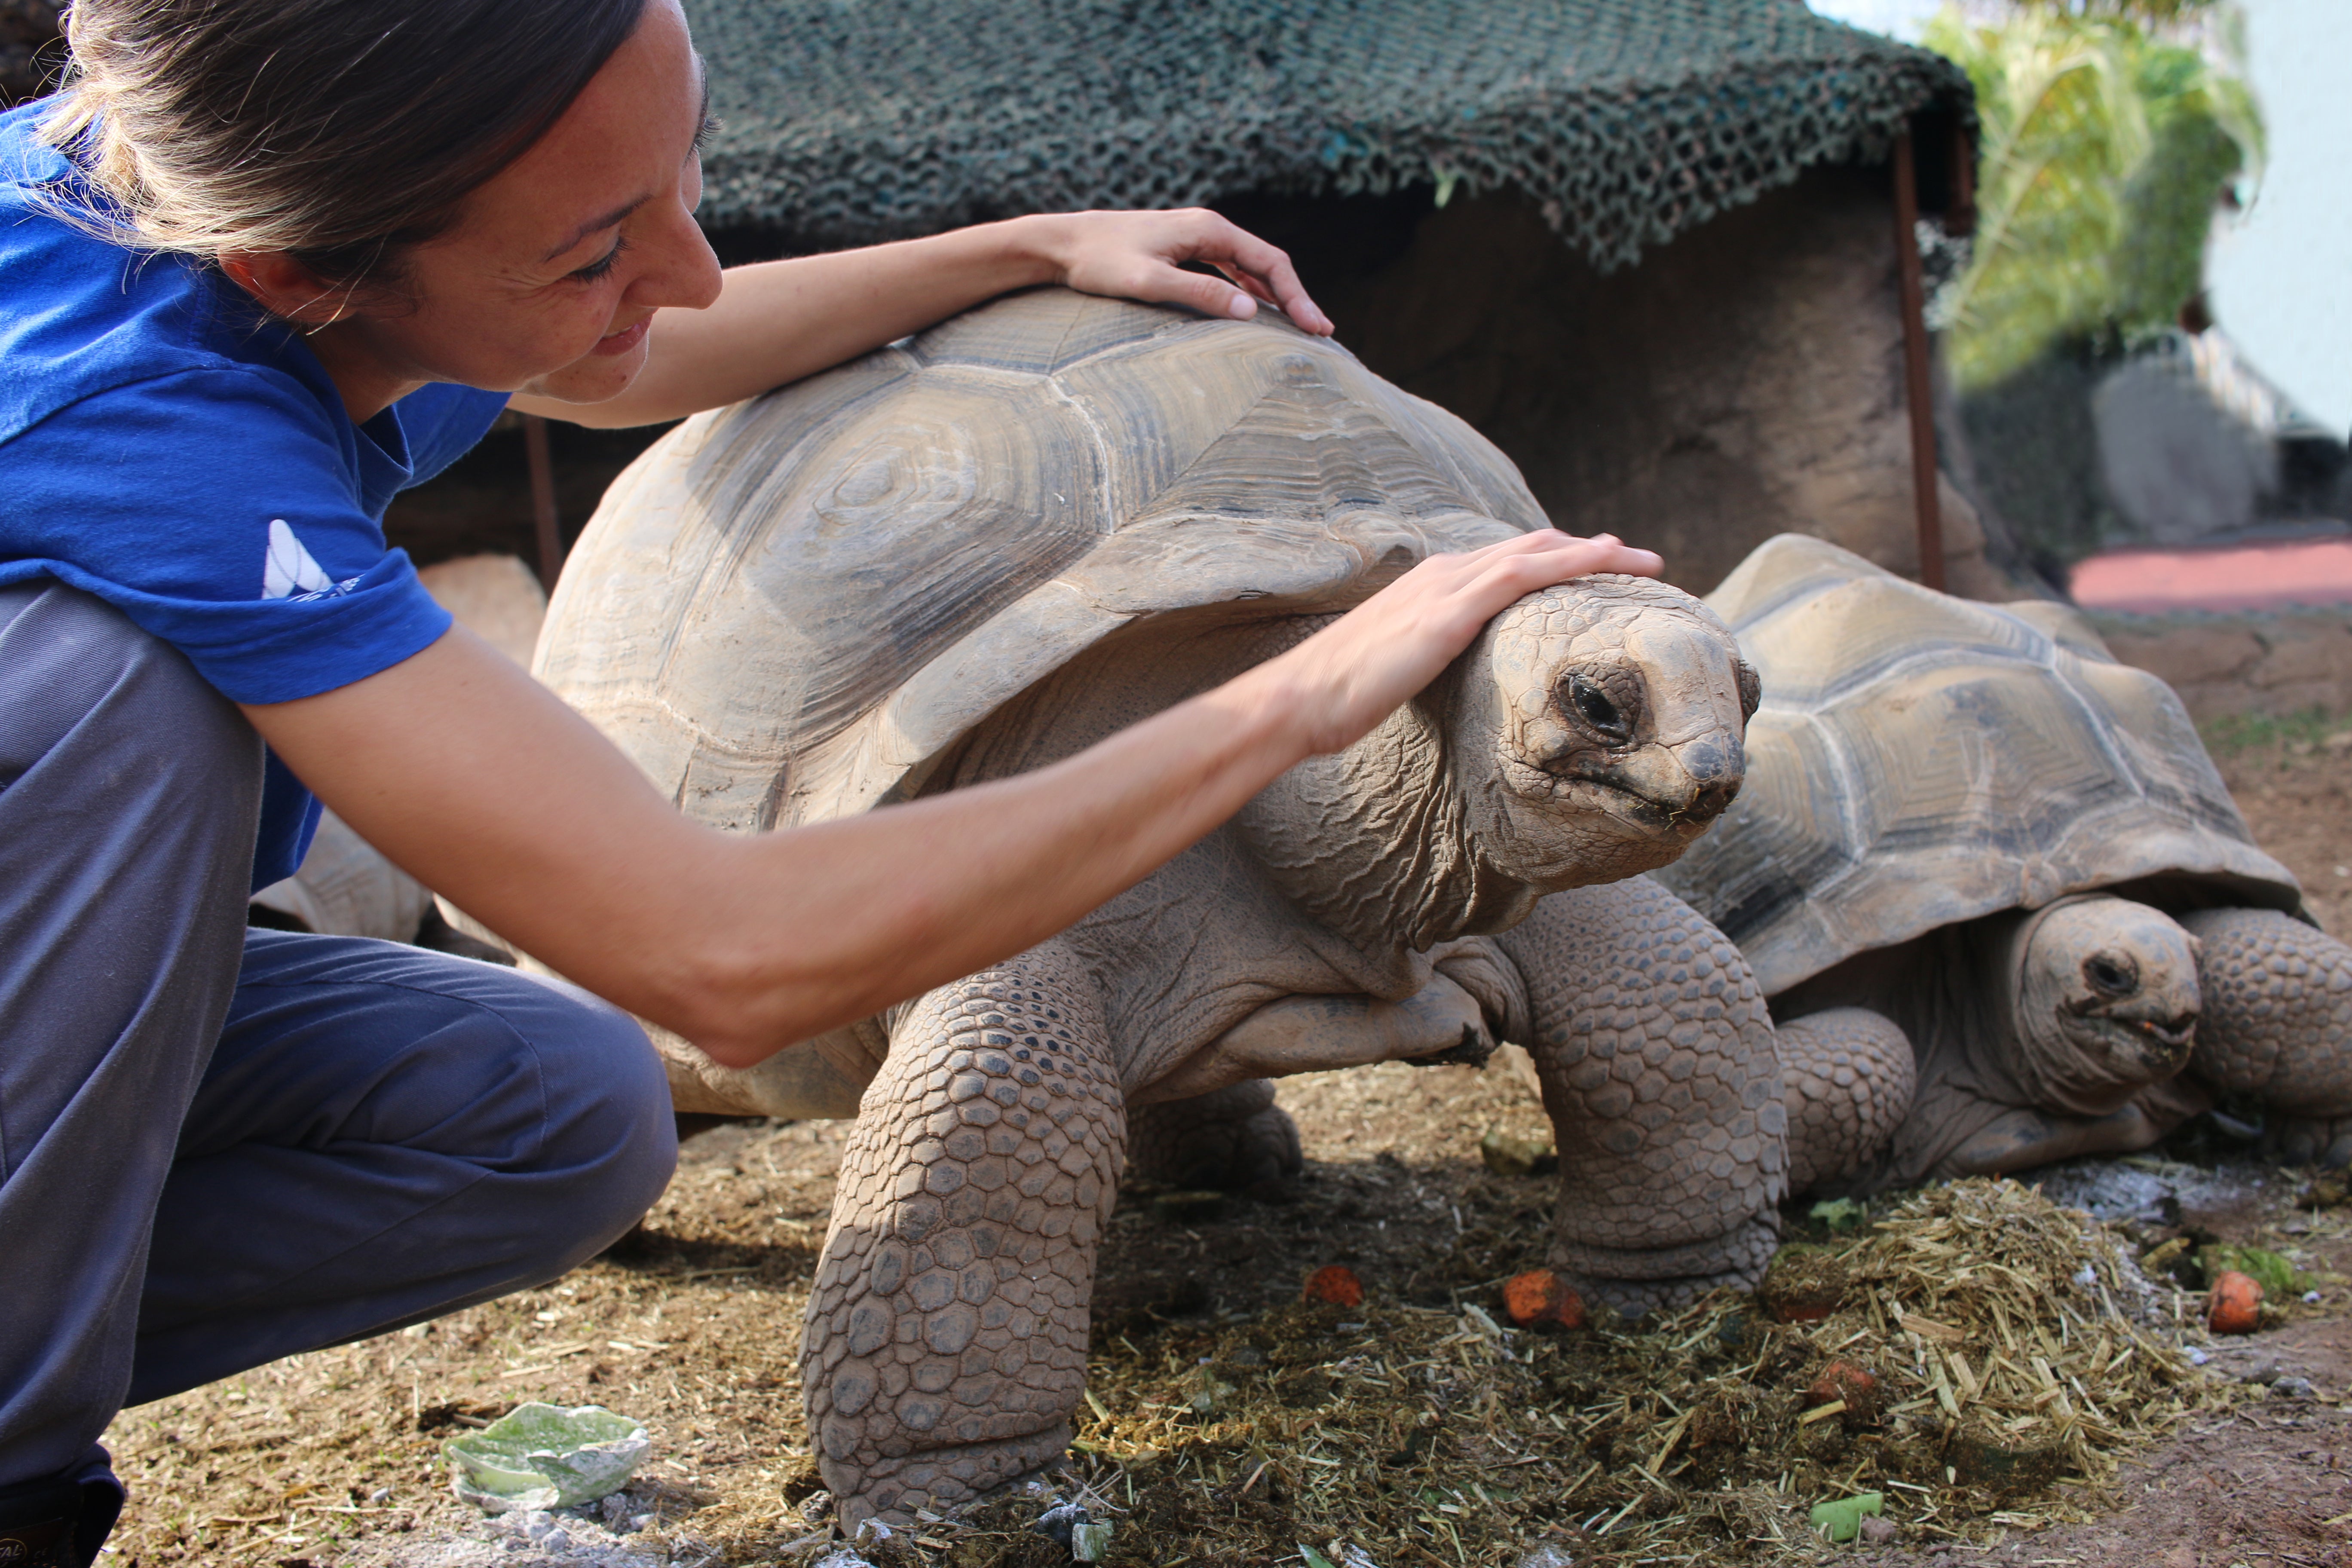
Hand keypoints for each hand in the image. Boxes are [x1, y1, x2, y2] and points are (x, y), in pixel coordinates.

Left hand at [1024, 209, 1334, 334]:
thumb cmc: (1100, 262)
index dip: (1297, 297)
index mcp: (1209, 229)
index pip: (1270, 263)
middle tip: (1321, 333)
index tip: (1315, 327)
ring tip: (1299, 326)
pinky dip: (1250, 291)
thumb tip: (1251, 311)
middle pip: (1267, 263)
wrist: (1063, 243)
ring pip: (1251, 267)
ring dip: (1276, 296)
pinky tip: (1257, 313)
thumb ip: (1200, 292)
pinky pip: (1230, 270)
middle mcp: (1209, 227)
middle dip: (1296, 298)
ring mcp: (1197, 237)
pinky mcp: (1184, 250)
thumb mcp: (1149, 281)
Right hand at [1236, 530, 1663, 755]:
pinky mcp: (1449, 611)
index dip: (1554, 560)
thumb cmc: (1338, 699)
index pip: (1503, 562)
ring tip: (1642, 560)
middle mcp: (1441, 573)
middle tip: (1635, 559)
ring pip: (1536, 552)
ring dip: (1594, 551)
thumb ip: (1430, 663)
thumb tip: (1454, 686)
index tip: (1596, 570)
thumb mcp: (1396, 671)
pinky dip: (1570, 562)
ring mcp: (1445, 587)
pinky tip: (1606, 564)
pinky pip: (1523, 574)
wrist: (1300, 699)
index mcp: (1429, 586)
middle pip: (1530, 547)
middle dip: (1587, 549)